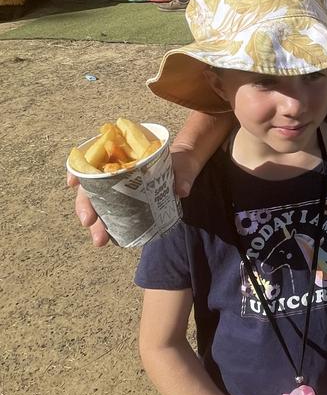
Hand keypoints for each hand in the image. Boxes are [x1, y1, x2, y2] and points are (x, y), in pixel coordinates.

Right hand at [68, 146, 200, 246]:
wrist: (185, 166)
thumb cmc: (179, 160)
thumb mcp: (183, 164)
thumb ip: (183, 174)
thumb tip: (181, 191)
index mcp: (122, 153)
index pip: (92, 157)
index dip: (78, 169)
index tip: (73, 183)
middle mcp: (115, 170)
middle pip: (92, 185)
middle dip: (86, 205)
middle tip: (89, 223)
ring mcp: (118, 187)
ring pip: (99, 202)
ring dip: (96, 221)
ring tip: (100, 240)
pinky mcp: (127, 201)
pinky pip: (112, 212)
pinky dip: (107, 224)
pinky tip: (107, 237)